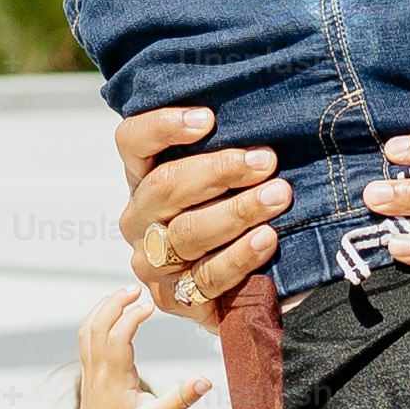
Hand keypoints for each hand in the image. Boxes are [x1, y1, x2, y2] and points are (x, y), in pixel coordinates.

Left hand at [76, 288, 211, 408]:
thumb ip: (181, 398)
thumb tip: (207, 380)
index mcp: (113, 381)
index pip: (117, 337)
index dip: (132, 317)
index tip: (151, 306)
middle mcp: (96, 374)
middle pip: (95, 326)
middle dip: (112, 303)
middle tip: (135, 289)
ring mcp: (89, 375)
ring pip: (86, 332)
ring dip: (102, 309)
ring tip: (124, 295)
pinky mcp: (88, 378)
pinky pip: (86, 342)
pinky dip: (96, 322)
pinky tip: (113, 316)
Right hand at [113, 106, 289, 330]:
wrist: (244, 285)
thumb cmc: (233, 212)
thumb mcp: (222, 176)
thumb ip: (223, 146)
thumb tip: (252, 109)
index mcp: (142, 179)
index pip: (132, 142)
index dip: (162, 126)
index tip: (208, 119)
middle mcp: (139, 220)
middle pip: (164, 187)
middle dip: (219, 171)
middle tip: (265, 161)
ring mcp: (152, 262)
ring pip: (186, 232)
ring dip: (237, 211)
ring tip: (278, 196)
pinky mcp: (175, 299)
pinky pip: (207, 276)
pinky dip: (240, 256)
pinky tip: (267, 238)